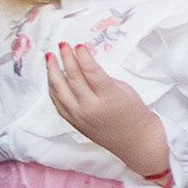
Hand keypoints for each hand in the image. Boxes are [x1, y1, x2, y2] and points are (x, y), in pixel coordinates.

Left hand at [51, 47, 171, 180]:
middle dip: (67, 58)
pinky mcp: (74, 123)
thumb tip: (86, 64)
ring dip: (53, 71)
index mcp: (108, 97)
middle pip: (73, 78)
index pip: (90, 71)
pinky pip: (58, 103)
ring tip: (50, 57)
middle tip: (63, 45)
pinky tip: (52, 78)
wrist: (136, 142)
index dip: (83, 56)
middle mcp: (90, 107)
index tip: (79, 45)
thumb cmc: (135, 114)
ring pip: (59, 90)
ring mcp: (79, 116)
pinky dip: (54, 88)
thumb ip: (103, 77)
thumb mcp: (125, 90)